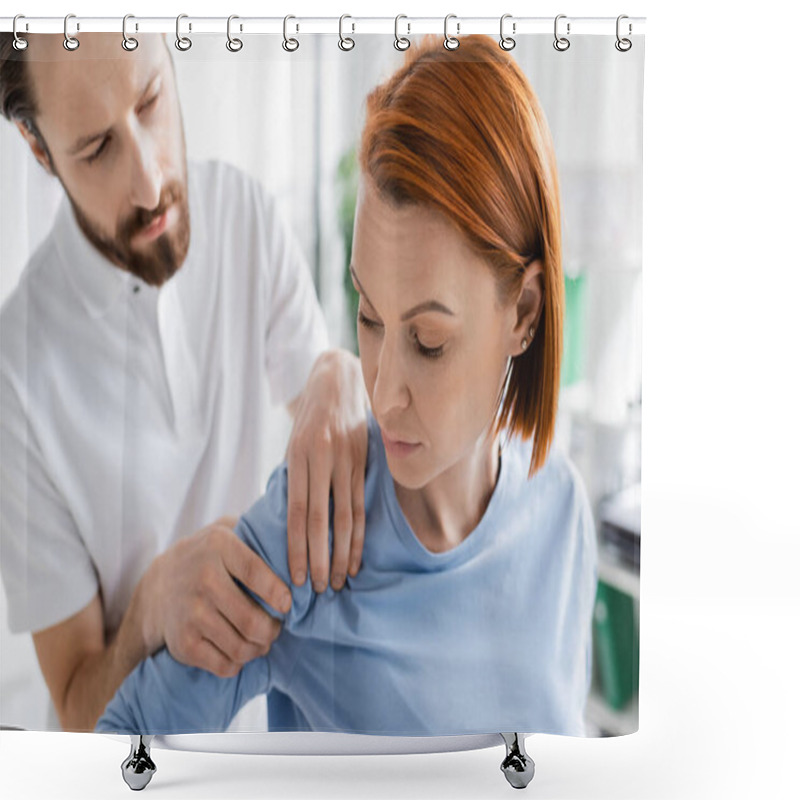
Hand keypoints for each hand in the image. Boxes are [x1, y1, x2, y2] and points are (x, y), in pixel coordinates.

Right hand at [142, 517, 292, 677]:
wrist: (158, 586)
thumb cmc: (208, 558)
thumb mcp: (226, 533)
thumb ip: (256, 534)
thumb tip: (295, 548)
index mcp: (219, 546)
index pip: (256, 573)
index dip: (278, 593)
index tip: (289, 604)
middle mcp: (203, 579)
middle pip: (251, 619)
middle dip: (273, 629)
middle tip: (278, 627)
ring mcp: (191, 613)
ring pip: (241, 646)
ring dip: (259, 648)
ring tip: (263, 640)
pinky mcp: (183, 643)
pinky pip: (224, 664)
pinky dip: (239, 663)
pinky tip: (241, 651)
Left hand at [286, 349, 367, 592]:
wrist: (338, 378)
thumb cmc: (310, 417)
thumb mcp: (293, 441)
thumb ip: (295, 477)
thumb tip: (292, 522)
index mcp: (299, 455)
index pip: (298, 512)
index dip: (297, 547)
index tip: (295, 576)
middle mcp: (323, 458)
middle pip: (322, 519)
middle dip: (319, 558)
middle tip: (317, 589)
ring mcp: (347, 458)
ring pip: (345, 516)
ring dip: (342, 553)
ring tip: (337, 580)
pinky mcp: (365, 459)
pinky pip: (361, 503)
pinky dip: (358, 534)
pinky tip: (356, 556)